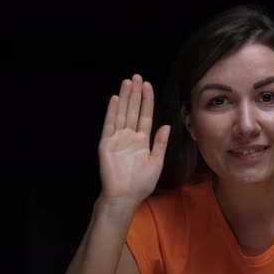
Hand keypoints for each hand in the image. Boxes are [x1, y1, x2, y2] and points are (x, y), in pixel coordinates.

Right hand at [98, 74, 169, 209]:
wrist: (125, 197)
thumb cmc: (141, 183)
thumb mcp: (156, 162)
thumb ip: (160, 143)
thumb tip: (167, 125)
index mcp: (142, 140)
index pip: (145, 115)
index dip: (147, 100)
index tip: (148, 85)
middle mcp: (129, 136)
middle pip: (133, 110)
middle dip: (135, 94)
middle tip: (137, 77)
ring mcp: (117, 138)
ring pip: (122, 113)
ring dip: (124, 98)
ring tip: (127, 82)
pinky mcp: (106, 144)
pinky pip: (109, 125)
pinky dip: (112, 112)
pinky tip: (115, 99)